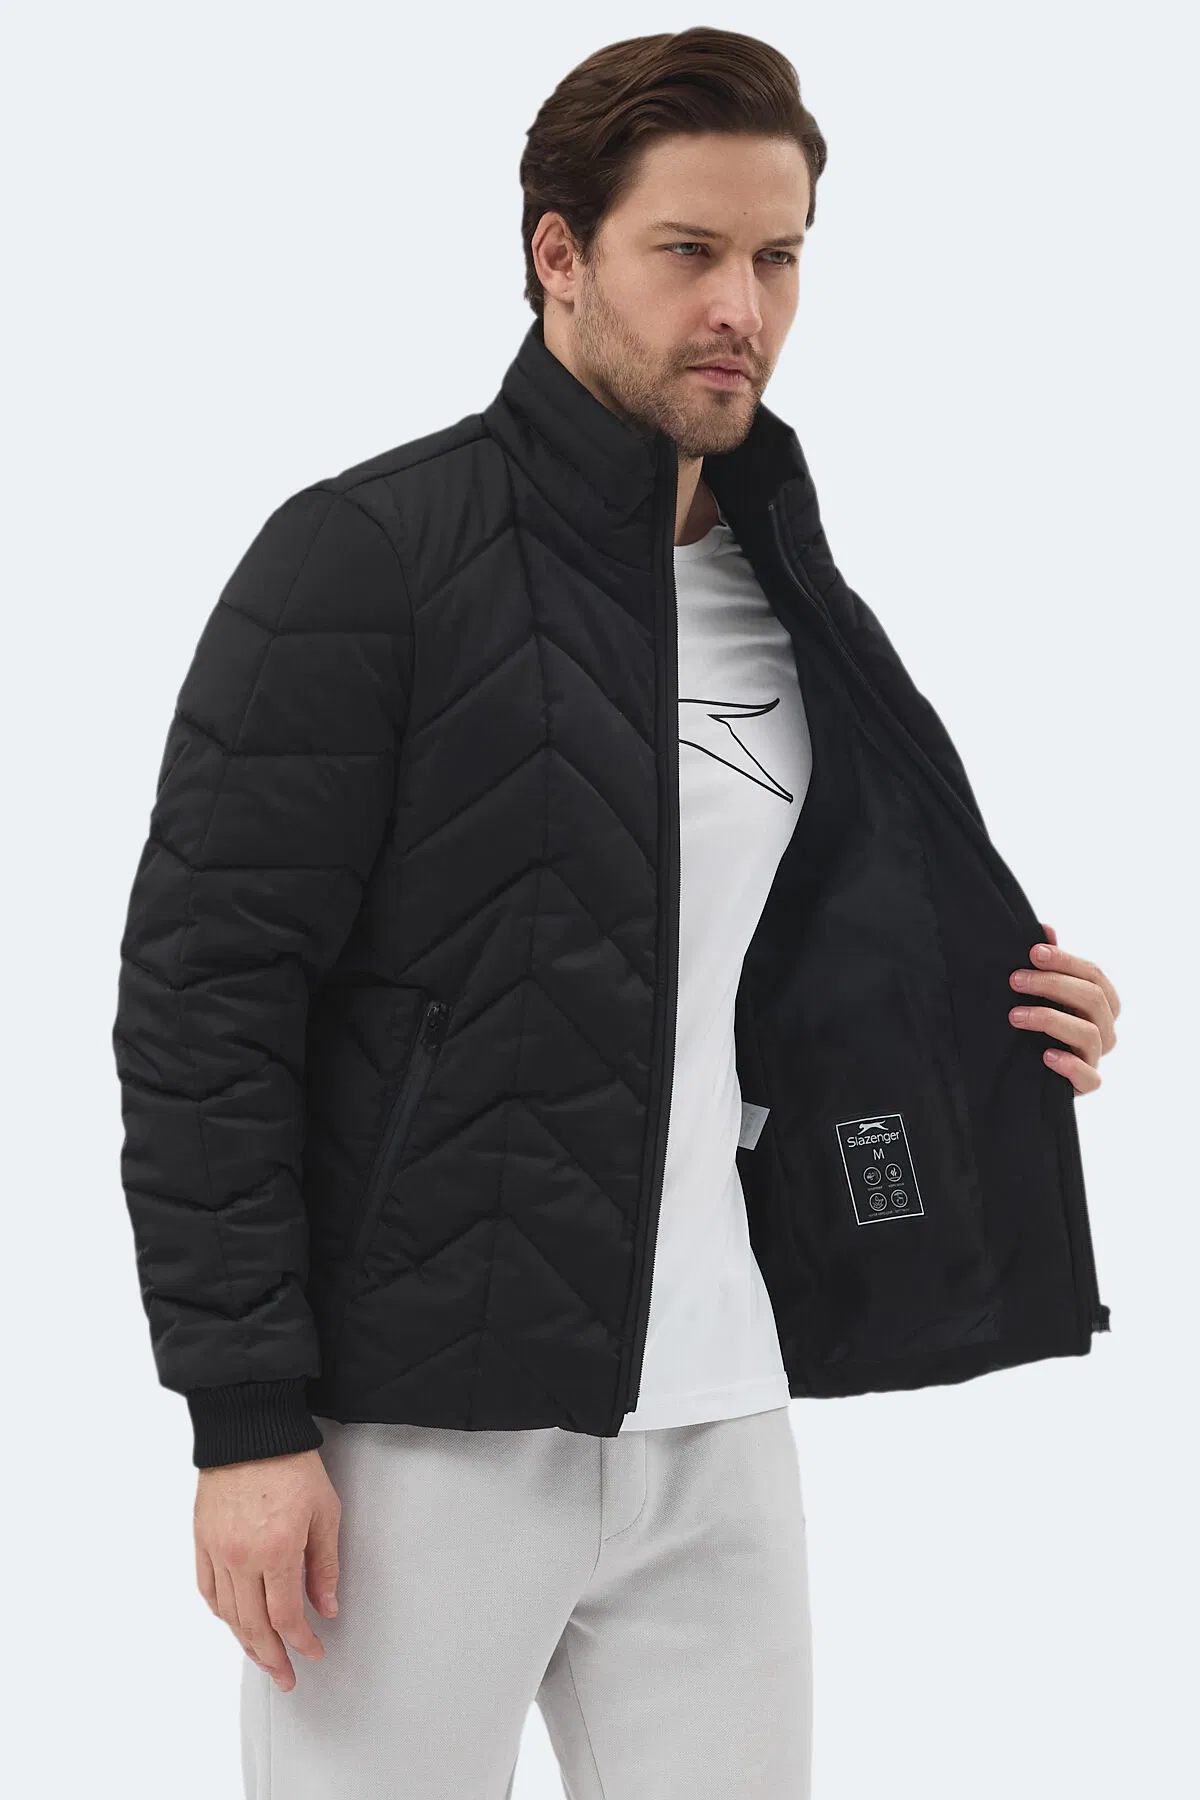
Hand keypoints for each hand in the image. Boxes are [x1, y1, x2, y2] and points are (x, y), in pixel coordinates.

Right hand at [194, 1447, 340, 1693]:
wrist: (250, 1428)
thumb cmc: (291, 1463)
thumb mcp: (325, 1511)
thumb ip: (324, 1564)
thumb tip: (326, 1607)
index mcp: (276, 1550)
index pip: (286, 1617)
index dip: (301, 1641)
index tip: (313, 1651)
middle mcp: (241, 1557)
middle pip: (253, 1626)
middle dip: (272, 1657)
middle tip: (286, 1676)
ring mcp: (217, 1550)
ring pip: (228, 1614)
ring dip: (245, 1642)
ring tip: (263, 1658)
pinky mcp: (201, 1540)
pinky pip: (208, 1589)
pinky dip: (221, 1612)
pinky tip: (234, 1622)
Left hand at [1008, 922, 1120, 1095]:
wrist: (1023, 1067)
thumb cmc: (1038, 1020)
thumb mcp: (1041, 991)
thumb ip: (1047, 963)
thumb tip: (1046, 929)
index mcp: (1101, 1001)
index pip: (1093, 975)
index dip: (1065, 961)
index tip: (1032, 952)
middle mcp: (1105, 1028)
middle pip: (1093, 999)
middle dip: (1053, 984)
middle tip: (1015, 979)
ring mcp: (1096, 1057)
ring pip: (1089, 1034)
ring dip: (1050, 1020)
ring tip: (1014, 1015)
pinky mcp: (1085, 1085)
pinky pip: (1090, 1078)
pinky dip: (1070, 1065)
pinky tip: (1045, 1055)